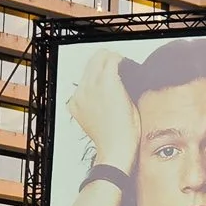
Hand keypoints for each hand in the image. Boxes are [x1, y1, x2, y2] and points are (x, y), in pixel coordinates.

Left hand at [68, 48, 140, 174]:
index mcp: (107, 82)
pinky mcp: (74, 104)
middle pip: (96, 59)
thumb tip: (118, 71)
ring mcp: (79, 95)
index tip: (123, 64)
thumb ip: (122, 80)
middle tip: (115, 69)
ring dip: (97, 74)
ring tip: (107, 86)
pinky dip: (88, 89)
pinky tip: (98, 98)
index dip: (119, 59)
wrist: (115, 147)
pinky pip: (79, 88)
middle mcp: (90, 86)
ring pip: (86, 72)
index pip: (110, 57)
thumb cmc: (127, 128)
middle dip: (107, 61)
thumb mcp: (132, 98)